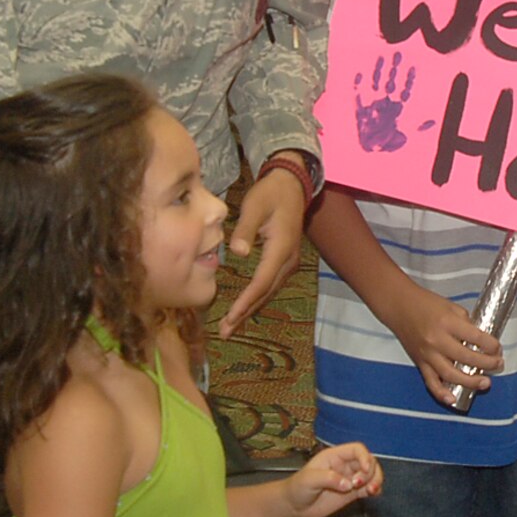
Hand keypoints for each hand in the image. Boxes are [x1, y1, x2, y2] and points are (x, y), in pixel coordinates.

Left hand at [220, 168, 308, 337]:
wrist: (291, 185)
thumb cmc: (270, 193)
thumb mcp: (255, 206)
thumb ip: (245, 229)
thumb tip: (237, 253)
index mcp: (280, 248)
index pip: (261, 282)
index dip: (245, 302)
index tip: (230, 317)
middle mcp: (288, 259)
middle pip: (266, 293)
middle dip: (245, 313)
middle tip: (225, 331)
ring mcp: (289, 261)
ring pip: (269, 291)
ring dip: (251, 309)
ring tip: (232, 325)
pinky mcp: (285, 260)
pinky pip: (271, 284)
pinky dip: (257, 298)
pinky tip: (245, 307)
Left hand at [283, 443, 383, 516]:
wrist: (294, 506)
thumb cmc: (297, 488)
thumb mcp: (309, 479)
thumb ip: (328, 478)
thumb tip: (348, 484)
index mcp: (335, 456)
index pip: (357, 449)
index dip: (364, 457)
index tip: (365, 469)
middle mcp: (346, 465)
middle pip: (369, 461)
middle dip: (369, 472)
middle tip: (357, 485)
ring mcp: (350, 479)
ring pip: (372, 474)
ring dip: (376, 481)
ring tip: (370, 491)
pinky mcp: (352, 493)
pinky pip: (369, 488)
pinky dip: (375, 490)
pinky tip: (373, 494)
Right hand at [381, 283, 503, 406]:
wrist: (399, 306)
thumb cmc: (426, 304)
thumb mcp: (452, 307)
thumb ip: (467, 324)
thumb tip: (481, 340)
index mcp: (448, 323)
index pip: (475, 337)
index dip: (491, 345)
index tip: (498, 348)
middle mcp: (437, 340)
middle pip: (466, 357)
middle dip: (486, 363)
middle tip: (498, 364)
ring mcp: (427, 354)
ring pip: (450, 374)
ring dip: (470, 381)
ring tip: (485, 383)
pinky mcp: (419, 363)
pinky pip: (430, 382)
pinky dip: (441, 393)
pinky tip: (453, 399)